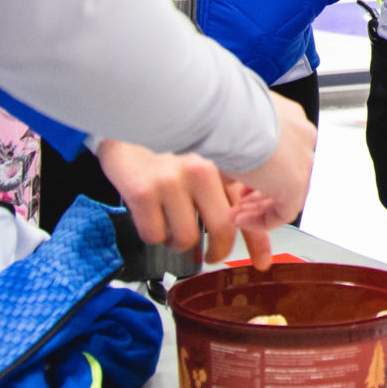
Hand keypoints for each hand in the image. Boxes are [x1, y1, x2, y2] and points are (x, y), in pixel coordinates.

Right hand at [94, 138, 243, 264]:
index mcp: (220, 165)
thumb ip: (225, 198)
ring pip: (186, 237)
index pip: (246, 209)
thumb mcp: (203, 170)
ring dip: (177, 242)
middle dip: (216, 251)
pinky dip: (153, 235)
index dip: (257, 243)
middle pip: (221, 228)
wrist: (126, 124)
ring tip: (171, 227)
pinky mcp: (144, 190)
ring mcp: (171, 180)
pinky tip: (151, 219)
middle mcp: (200, 170)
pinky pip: (154, 235)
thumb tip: (250, 236)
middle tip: (209, 256)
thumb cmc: (167, 151)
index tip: (261, 263)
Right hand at [224, 92, 316, 268]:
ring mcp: (303, 160)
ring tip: (234, 216)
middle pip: (287, 174)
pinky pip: (285, 211)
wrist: (229, 114)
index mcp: (289, 118)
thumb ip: (236, 148)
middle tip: (238, 203)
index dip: (261, 172)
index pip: (284, 153)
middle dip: (259, 192)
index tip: (242, 183)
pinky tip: (240, 220)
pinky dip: (262, 219)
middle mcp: (302, 137)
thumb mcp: (231, 129)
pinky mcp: (298, 181)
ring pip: (288, 194)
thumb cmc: (224, 113)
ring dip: (259, 208)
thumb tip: (228, 169)